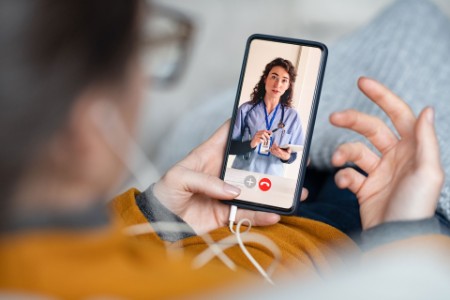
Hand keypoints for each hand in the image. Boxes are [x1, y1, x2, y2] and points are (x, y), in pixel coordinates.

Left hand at [153, 121, 308, 234]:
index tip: (266, 117)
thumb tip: (234, 191)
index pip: (229, 133)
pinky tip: (275, 214)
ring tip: (294, 190)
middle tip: (291, 156)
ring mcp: (227, 192)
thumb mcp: (179, 177)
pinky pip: (248, 213)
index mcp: (209, 154)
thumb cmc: (165, 192)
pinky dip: (262, 215)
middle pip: (251, 161)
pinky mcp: (227, 212)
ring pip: (256, 189)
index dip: (245, 123)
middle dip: (271, 158)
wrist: (159, 221)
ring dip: (274, 190)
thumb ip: (205, 180)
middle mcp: (222, 171)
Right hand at [330, 77, 443, 229]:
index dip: (382, 96)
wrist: (396, 237)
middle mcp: (395, 157)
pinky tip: (346, 184)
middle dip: (352, 120)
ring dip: (344, 153)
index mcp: (412, 148)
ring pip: (355, 151)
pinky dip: (343, 176)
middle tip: (334, 117)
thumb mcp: (427, 171)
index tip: (362, 82)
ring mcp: (378, 172)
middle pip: (370, 128)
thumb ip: (425, 139)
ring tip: (339, 160)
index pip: (398, 114)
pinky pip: (348, 174)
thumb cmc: (415, 206)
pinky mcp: (364, 187)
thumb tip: (428, 109)